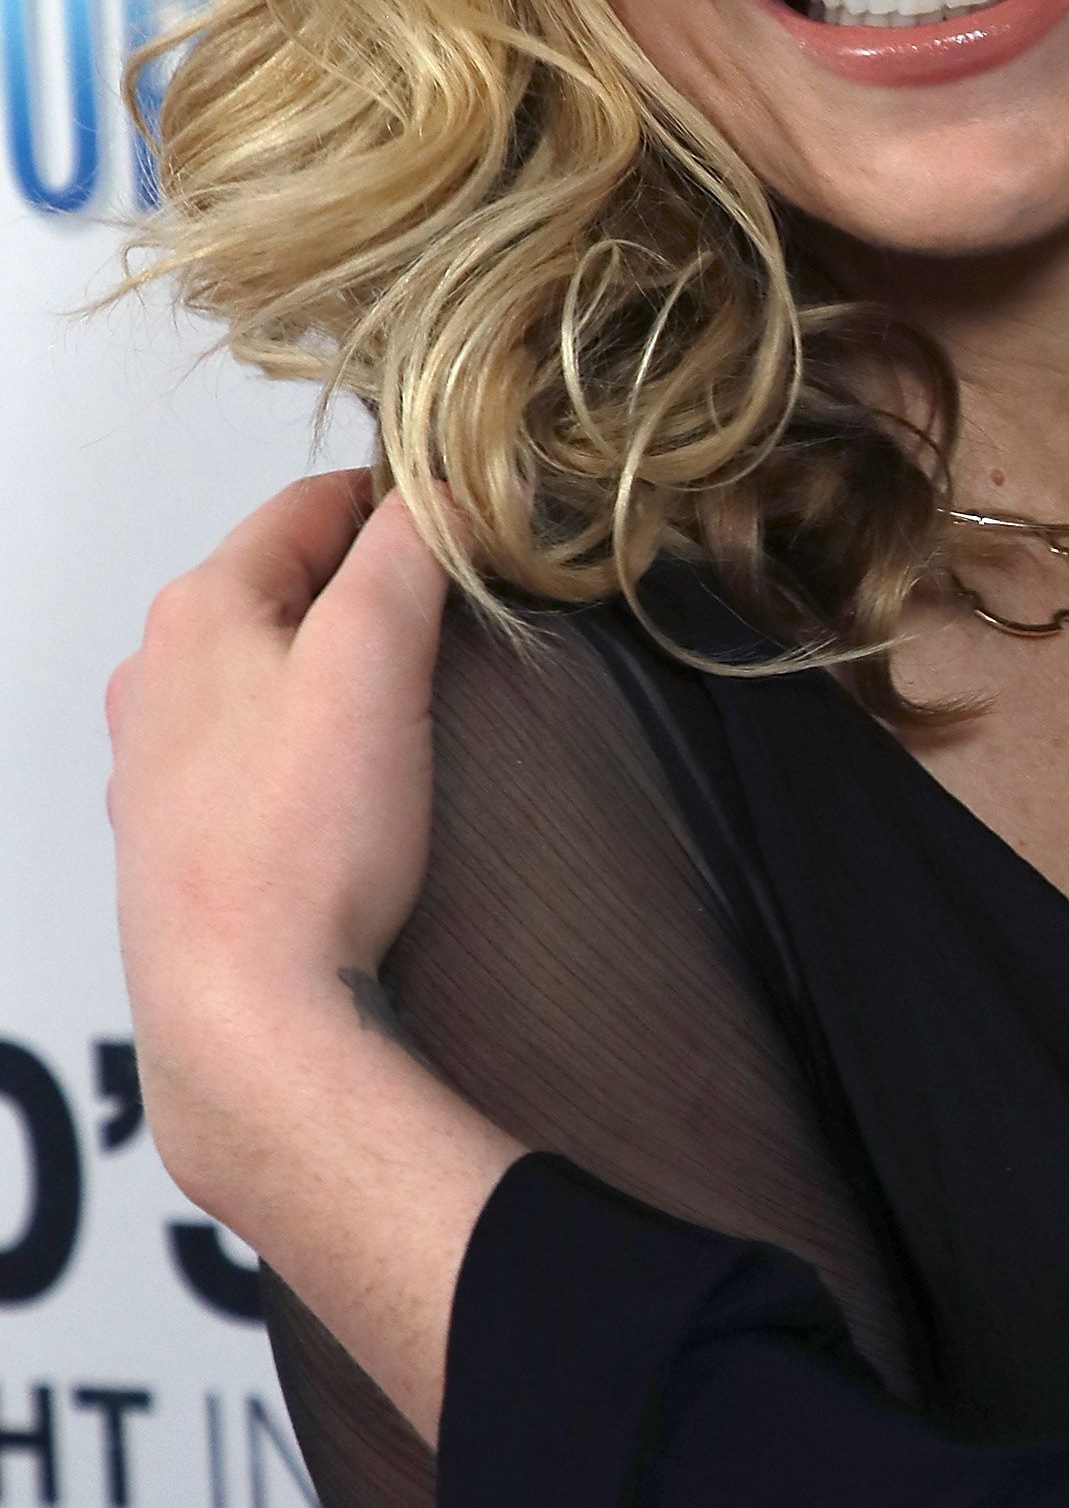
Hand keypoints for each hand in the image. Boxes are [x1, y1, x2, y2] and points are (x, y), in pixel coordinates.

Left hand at [107, 473, 448, 1213]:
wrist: (248, 1012)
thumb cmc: (301, 844)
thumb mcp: (376, 655)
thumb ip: (410, 551)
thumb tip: (442, 495)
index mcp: (195, 613)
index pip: (312, 503)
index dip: (403, 504)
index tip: (471, 528)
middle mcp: (159, 677)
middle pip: (290, 586)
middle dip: (375, 593)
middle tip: (458, 627)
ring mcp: (162, 761)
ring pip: (272, 670)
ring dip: (342, 674)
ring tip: (414, 715)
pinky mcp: (183, 833)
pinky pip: (260, 751)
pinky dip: (313, 748)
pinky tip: (356, 791)